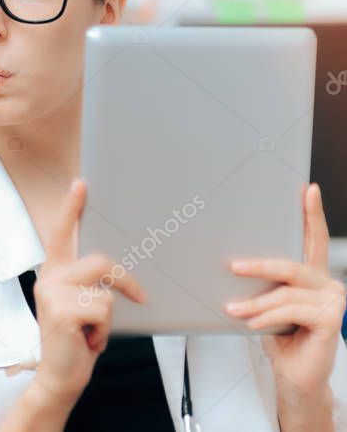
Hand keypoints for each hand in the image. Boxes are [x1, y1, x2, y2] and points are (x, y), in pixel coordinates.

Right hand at [31, 179, 147, 405]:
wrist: (58, 377)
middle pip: (100, 262)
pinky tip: (88, 340)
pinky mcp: (63, 311)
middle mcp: (48, 278)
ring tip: (93, 332)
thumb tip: (117, 272)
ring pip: (105, 291)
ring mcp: (53, 293)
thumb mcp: (81, 305)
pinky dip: (104, 330)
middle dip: (124, 282)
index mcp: (53, 272)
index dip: (71, 208)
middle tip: (139, 297)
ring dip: (109, 317)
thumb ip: (88, 283)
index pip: (62, 234)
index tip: (81, 184)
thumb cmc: (76, 340)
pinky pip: (104, 310)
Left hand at [224, 183, 345, 398]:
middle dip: (258, 265)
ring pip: (285, 292)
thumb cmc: (280, 336)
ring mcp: (333, 300)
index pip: (313, 239)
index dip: (313, 213)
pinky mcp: (331, 319)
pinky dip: (266, 317)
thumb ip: (263, 285)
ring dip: (254, 302)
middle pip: (291, 264)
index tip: (308, 189)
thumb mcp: (268, 304)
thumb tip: (233, 264)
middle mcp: (327, 283)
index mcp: (313, 275)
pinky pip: (290, 311)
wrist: (296, 376)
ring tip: (233, 309)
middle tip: (233, 266)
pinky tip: (252, 324)